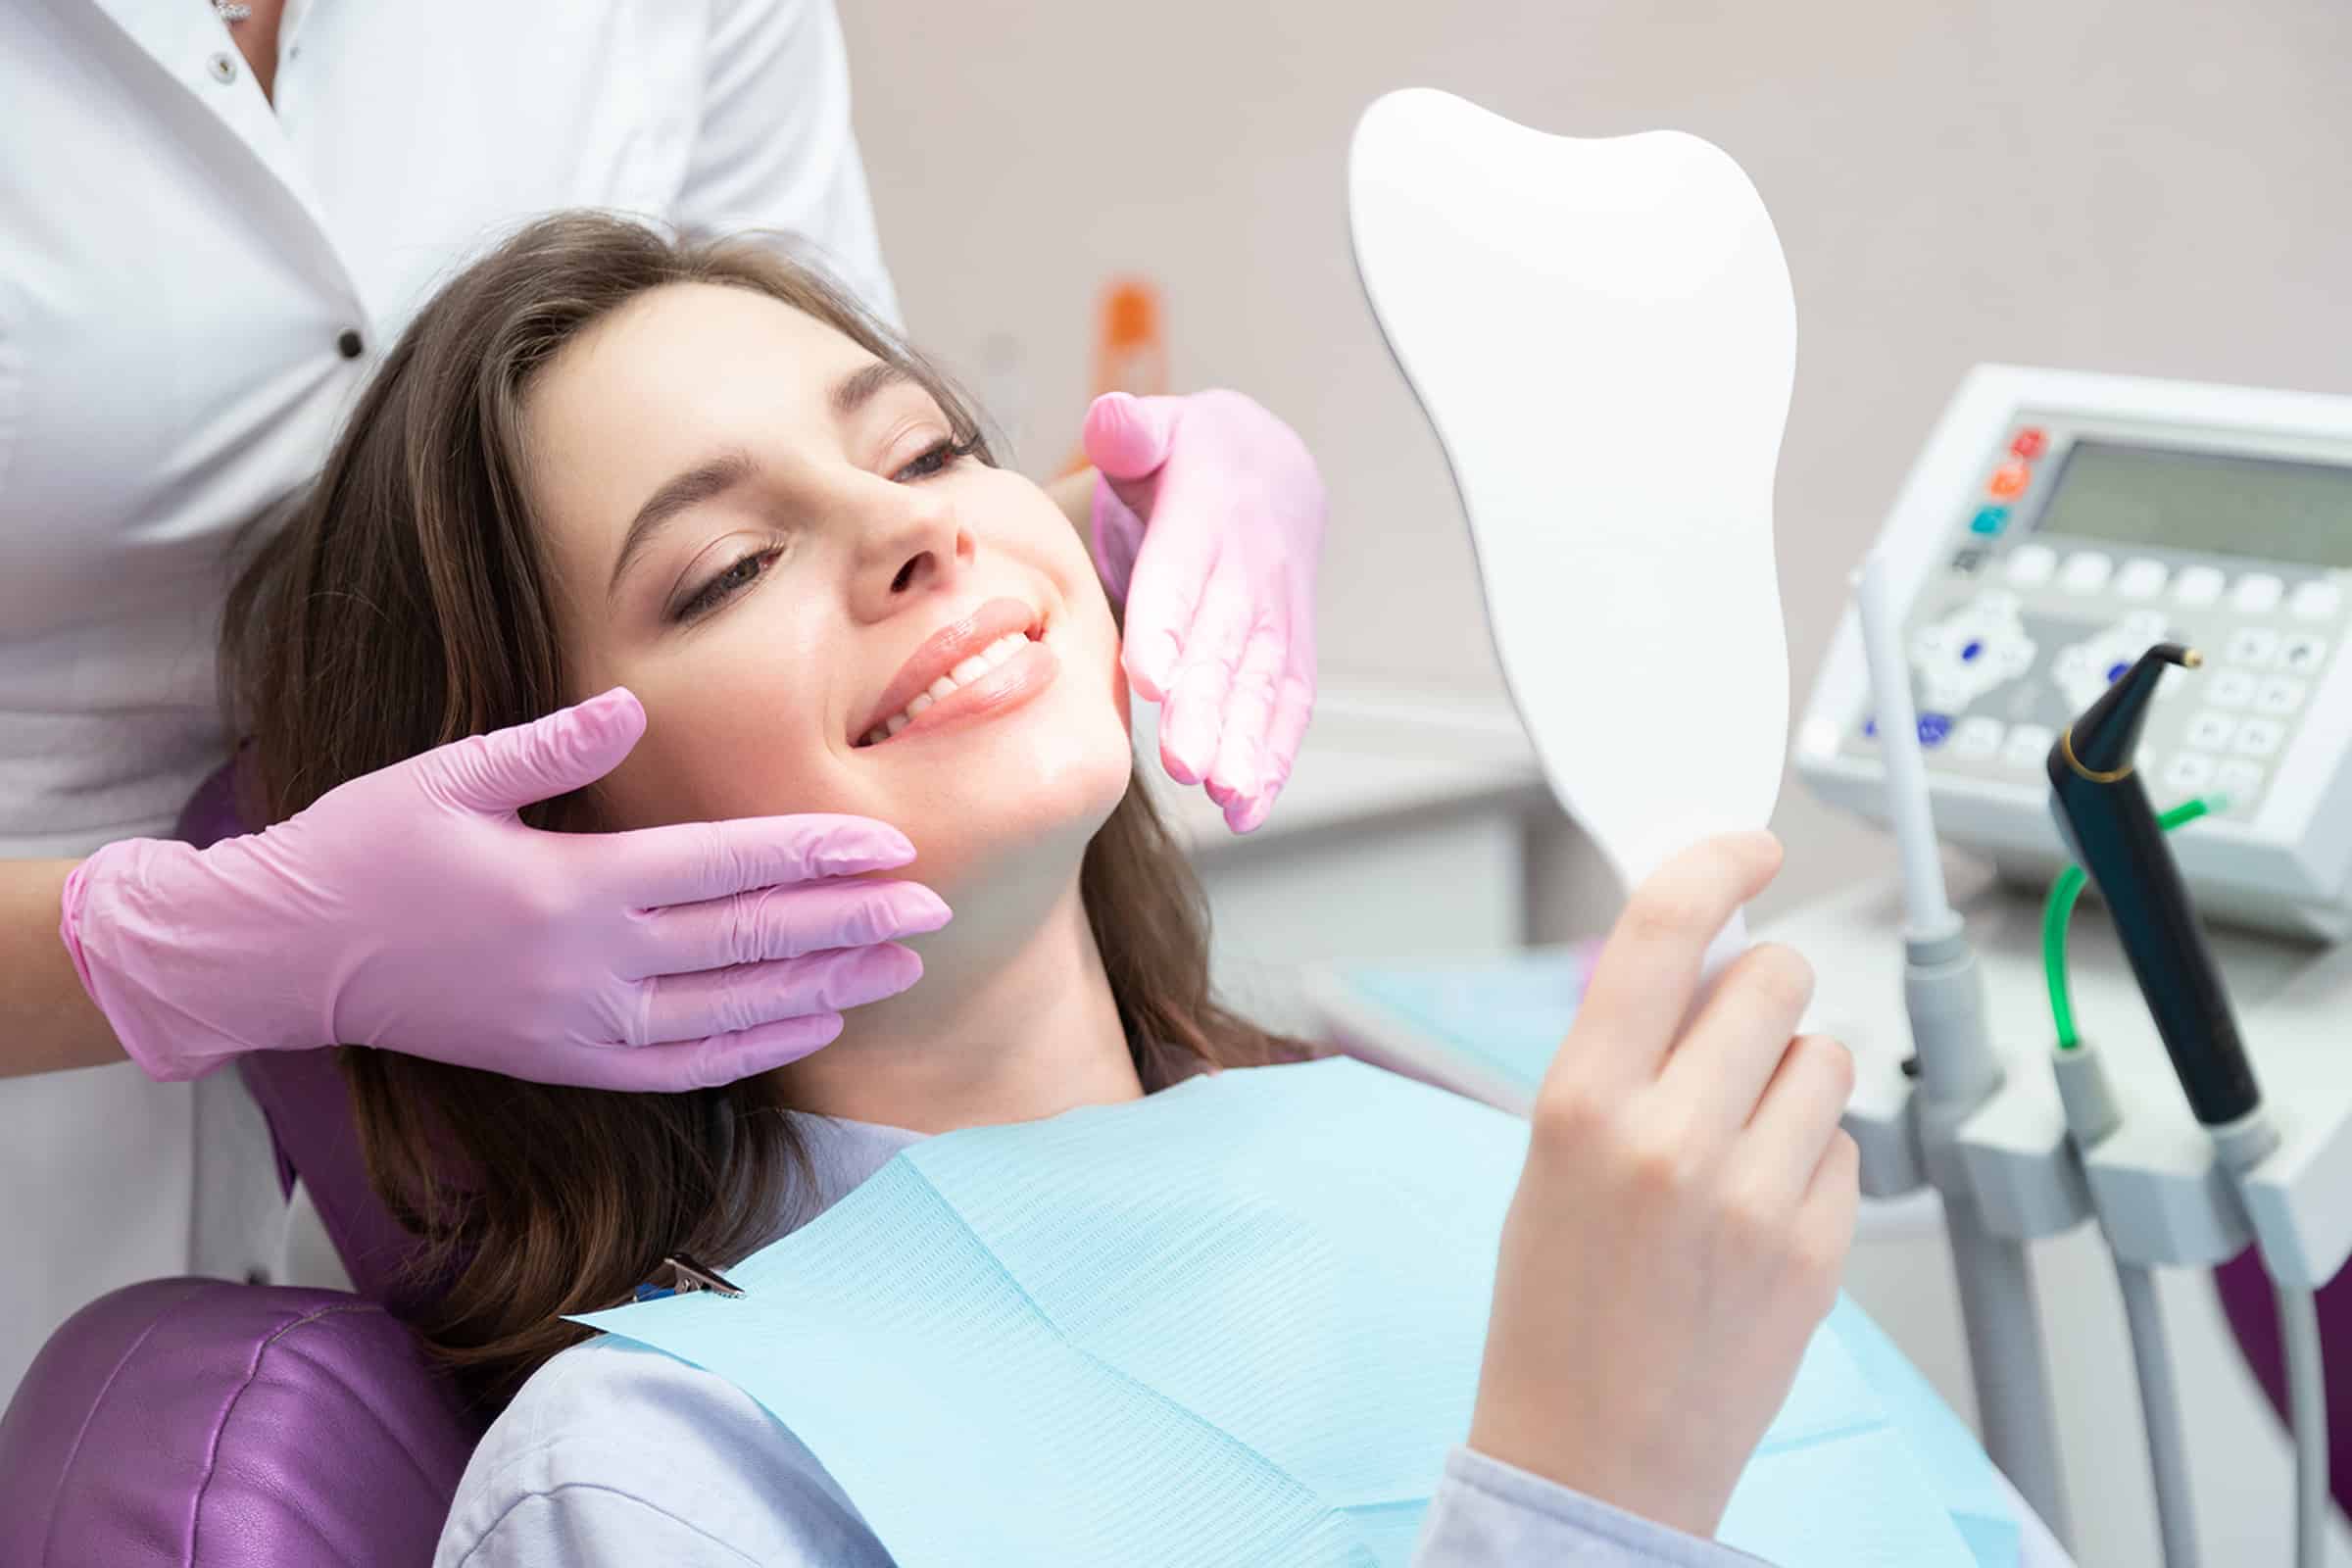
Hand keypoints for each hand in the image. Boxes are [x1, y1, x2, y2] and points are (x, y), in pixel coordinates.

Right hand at [62, 689, 948, 1090]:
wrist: (282, 958)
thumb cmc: (362, 848)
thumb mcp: (446, 776)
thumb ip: (549, 744)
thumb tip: (631, 706)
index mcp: (570, 886)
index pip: (728, 867)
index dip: (818, 858)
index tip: (893, 850)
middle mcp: (589, 967)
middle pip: (752, 942)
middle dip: (852, 924)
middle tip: (936, 909)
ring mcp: (578, 1028)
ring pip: (735, 1014)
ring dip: (826, 988)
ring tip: (901, 967)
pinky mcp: (563, 1065)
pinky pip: (683, 1068)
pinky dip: (756, 1049)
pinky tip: (813, 1024)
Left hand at [1083, 389, 1322, 833]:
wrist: (1271, 467)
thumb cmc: (1187, 458)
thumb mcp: (1157, 427)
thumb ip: (1130, 429)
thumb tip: (1112, 422)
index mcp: (1208, 512)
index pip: (1184, 572)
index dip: (1169, 622)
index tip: (1148, 678)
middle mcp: (1251, 567)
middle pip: (1228, 641)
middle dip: (1208, 705)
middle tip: (1181, 762)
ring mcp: (1279, 612)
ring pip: (1262, 682)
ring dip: (1245, 743)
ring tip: (1221, 795)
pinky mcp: (1291, 649)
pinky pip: (1288, 705)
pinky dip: (1273, 760)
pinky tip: (1245, 810)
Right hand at [1466, 832, 1858, 1538]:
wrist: (1591, 1456)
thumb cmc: (1554, 1306)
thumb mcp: (1549, 1156)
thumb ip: (1621, 1053)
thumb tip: (1703, 954)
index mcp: (1579, 1104)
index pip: (1663, 931)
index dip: (1715, 863)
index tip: (1751, 846)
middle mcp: (1670, 1138)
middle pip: (1771, 977)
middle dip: (1760, 988)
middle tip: (1731, 1038)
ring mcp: (1755, 1196)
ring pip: (1825, 1055)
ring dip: (1791, 1075)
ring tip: (1740, 1143)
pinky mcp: (1818, 1249)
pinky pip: (1846, 1144)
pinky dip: (1812, 1160)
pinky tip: (1760, 1212)